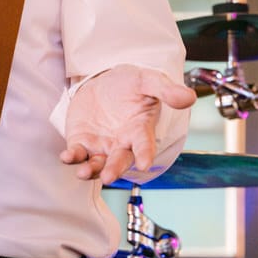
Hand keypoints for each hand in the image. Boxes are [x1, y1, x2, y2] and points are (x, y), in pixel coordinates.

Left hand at [61, 64, 195, 184]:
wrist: (103, 82)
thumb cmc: (130, 84)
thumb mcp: (147, 81)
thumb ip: (165, 90)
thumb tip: (189, 97)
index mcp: (140, 130)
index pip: (145, 145)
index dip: (145, 154)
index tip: (145, 164)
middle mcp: (121, 143)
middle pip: (119, 161)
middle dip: (114, 169)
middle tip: (109, 176)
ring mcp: (101, 146)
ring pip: (97, 164)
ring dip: (91, 170)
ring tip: (84, 172)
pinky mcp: (81, 142)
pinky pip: (77, 154)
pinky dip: (72, 157)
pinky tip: (67, 157)